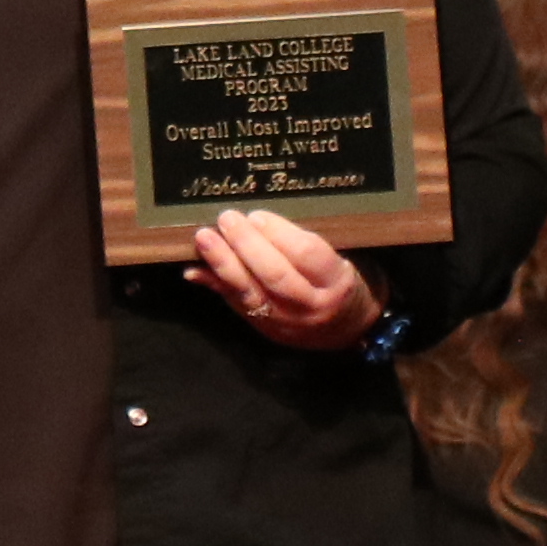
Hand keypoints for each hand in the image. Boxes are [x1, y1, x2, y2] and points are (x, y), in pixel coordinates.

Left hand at [189, 209, 384, 356]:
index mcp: (336, 282)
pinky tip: (194, 270)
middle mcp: (312, 306)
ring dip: (224, 264)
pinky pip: (237, 306)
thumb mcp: (345, 256)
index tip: (259, 215)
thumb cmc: (348, 280)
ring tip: (204, 237)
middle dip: (247, 245)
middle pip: (275, 275)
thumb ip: (312, 241)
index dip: (279, 234)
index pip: (307, 255)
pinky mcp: (268, 330)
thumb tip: (262, 220)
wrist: (352, 330)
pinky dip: (214, 286)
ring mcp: (288, 322)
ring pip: (252, 293)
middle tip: (228, 218)